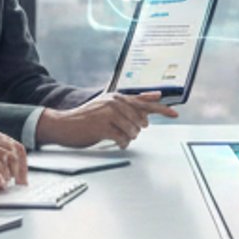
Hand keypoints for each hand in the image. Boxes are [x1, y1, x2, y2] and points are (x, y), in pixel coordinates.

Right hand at [40, 91, 178, 148]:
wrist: (63, 124)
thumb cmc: (87, 117)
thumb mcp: (109, 105)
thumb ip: (133, 101)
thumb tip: (156, 95)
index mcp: (118, 97)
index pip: (145, 103)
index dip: (162, 109)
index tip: (175, 113)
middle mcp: (115, 102)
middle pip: (141, 121)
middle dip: (135, 130)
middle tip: (122, 130)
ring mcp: (108, 114)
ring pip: (133, 131)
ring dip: (127, 138)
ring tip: (116, 135)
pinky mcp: (103, 126)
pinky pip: (122, 139)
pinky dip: (121, 143)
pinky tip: (116, 142)